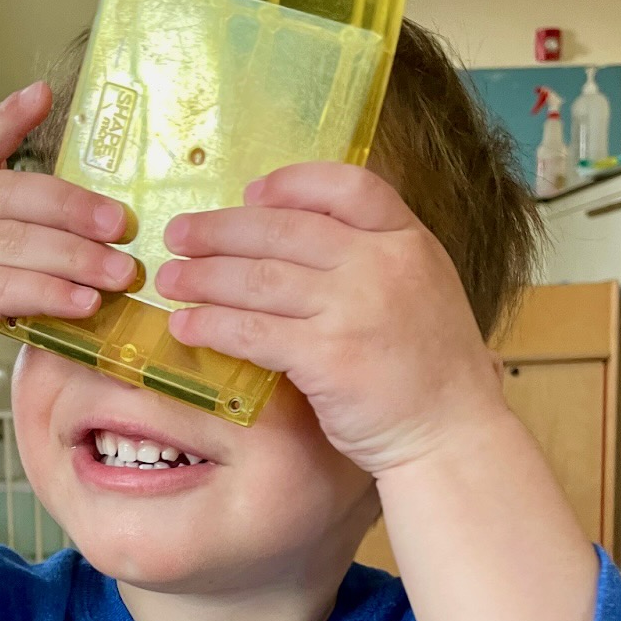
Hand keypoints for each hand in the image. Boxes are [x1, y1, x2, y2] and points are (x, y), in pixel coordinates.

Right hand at [0, 82, 136, 392]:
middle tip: (121, 222)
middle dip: (73, 205)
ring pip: (14, 242)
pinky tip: (80, 304)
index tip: (42, 94)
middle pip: (13, 194)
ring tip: (118, 272)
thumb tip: (62, 236)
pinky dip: (46, 294)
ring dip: (75, 257)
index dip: (7, 118)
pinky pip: (1, 288)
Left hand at [157, 163, 505, 477]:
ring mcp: (355, 309)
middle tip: (178, 235)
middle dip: (220, 230)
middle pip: (283, 229)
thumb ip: (373, 260)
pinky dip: (212, 325)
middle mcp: (382, 265)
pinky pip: (252, 331)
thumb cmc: (429, 372)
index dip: (291, 185)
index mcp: (409, 241)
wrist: (450, 435)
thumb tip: (297, 239)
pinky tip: (185, 327)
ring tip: (169, 280)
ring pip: (259, 278)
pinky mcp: (328, 356)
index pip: (346, 187)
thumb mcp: (422, 292)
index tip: (250, 194)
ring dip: (203, 276)